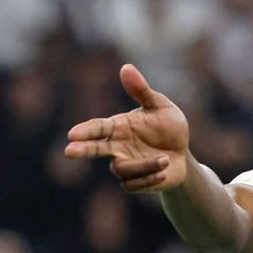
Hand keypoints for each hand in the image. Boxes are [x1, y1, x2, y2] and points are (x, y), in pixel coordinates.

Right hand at [65, 64, 189, 192]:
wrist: (182, 156)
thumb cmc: (169, 127)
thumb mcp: (160, 107)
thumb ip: (142, 91)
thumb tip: (126, 68)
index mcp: (119, 126)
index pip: (98, 128)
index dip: (85, 131)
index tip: (73, 134)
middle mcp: (117, 146)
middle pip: (95, 149)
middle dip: (83, 149)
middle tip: (69, 151)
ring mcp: (123, 165)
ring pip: (122, 169)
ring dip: (145, 165)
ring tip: (165, 160)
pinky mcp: (133, 182)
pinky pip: (133, 184)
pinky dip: (150, 178)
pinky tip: (164, 172)